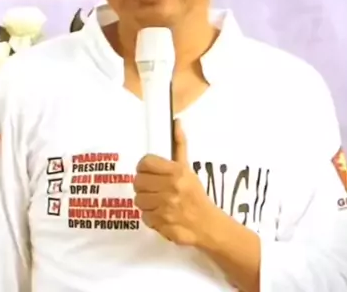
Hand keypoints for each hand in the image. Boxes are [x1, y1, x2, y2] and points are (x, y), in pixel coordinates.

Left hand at [133, 119, 213, 246]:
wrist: (208, 225)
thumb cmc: (195, 194)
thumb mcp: (188, 169)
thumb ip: (179, 146)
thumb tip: (176, 122)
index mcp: (176, 172)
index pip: (145, 163)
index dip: (144, 168)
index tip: (149, 172)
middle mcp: (170, 188)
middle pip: (138, 181)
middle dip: (144, 185)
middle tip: (153, 188)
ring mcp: (165, 207)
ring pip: (139, 199)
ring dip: (146, 201)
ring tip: (157, 202)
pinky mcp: (161, 223)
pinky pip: (144, 216)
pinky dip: (150, 216)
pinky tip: (160, 214)